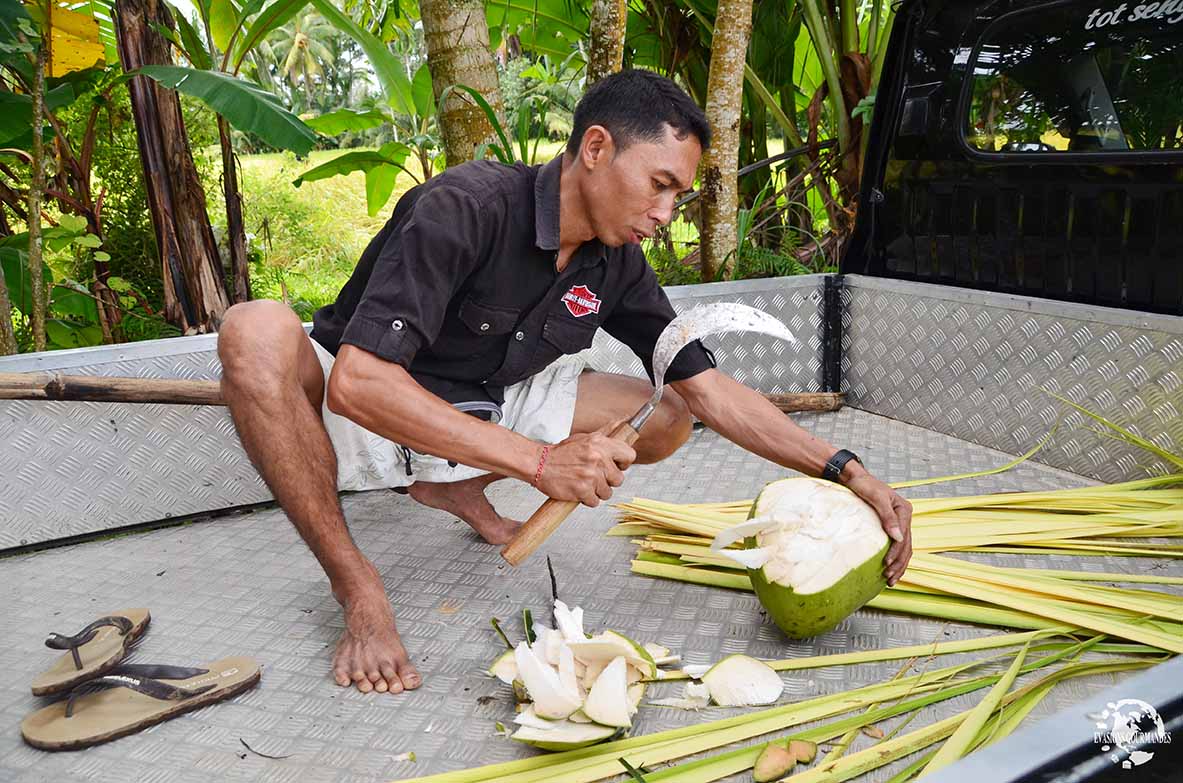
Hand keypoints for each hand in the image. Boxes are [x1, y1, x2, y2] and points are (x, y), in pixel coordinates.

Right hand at [535, 420, 635, 506]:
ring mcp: (591, 476)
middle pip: (619, 479)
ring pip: (607, 493)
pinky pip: (595, 502)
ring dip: (597, 491)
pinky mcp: (583, 490)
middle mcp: (598, 459)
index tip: (616, 465)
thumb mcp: (584, 438)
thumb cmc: (561, 453)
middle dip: (608, 480)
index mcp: (600, 443)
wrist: (539, 463)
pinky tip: (578, 490)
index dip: (623, 463)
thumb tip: (623, 421)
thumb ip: (605, 433)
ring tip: (584, 482)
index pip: (629, 455)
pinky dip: (586, 499)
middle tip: (594, 476)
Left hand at [843, 469, 911, 586]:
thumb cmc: (864, 485)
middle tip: (889, 578)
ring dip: (899, 565)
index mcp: (904, 510)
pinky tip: (890, 570)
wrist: (854, 478)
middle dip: (899, 564)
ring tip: (890, 580)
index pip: (903, 538)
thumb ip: (888, 516)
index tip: (886, 565)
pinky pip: (896, 546)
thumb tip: (898, 537)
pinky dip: (895, 558)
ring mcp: (898, 523)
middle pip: (906, 546)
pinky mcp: (890, 526)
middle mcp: (904, 517)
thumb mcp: (875, 497)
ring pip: (904, 549)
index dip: (896, 553)